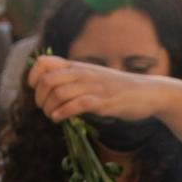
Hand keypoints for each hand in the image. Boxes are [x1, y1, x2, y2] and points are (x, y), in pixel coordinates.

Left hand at [28, 55, 165, 125]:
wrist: (148, 92)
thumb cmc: (119, 89)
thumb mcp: (94, 79)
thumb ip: (75, 81)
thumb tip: (53, 92)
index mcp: (79, 67)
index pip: (44, 62)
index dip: (33, 76)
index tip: (35, 90)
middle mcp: (84, 74)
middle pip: (47, 79)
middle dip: (40, 97)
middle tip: (45, 109)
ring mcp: (94, 87)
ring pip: (59, 92)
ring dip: (50, 108)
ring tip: (53, 116)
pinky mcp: (104, 102)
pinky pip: (78, 104)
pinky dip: (64, 112)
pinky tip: (60, 118)